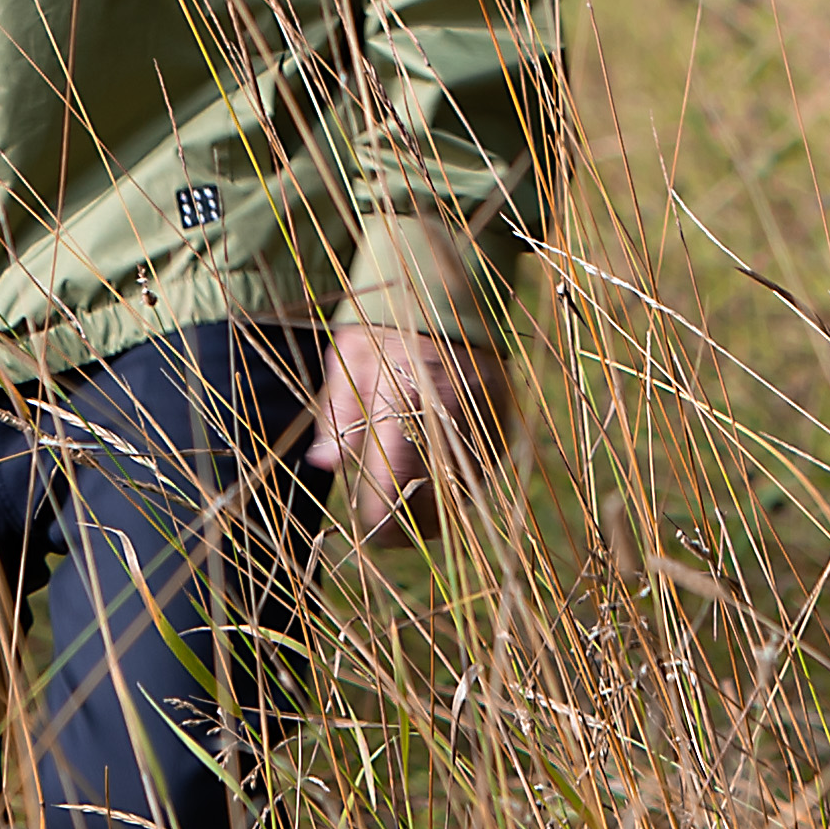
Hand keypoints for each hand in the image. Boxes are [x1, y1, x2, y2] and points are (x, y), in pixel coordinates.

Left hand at [308, 324, 507, 544]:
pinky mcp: (501, 420)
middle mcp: (453, 404)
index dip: (385, 512)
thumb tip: (327, 464)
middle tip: (387, 533)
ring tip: (409, 516)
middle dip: (411, 521)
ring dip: (437, 509)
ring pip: (464, 485)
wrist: (442, 294)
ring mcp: (484, 414)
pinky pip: (482, 469)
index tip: (370, 529)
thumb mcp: (349, 359)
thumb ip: (339, 413)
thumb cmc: (384, 330)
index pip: (398, 472)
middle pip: (436, 489)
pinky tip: (435, 488)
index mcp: (409, 388)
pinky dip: (458, 486)